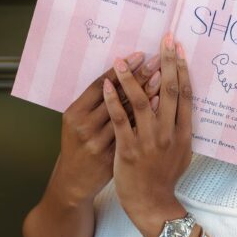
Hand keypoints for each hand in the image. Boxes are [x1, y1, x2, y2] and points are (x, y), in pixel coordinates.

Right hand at [58, 50, 162, 201]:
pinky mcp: (113, 156)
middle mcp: (85, 126)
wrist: (74, 182)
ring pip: (128, 114)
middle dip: (139, 76)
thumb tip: (120, 77)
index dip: (121, 69)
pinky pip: (134, 133)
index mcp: (74, 113)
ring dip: (147, 93)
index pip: (100, 84)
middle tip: (157, 59)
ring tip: (162, 76)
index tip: (139, 54)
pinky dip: (148, 118)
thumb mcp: (77, 122)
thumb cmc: (78, 146)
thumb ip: (94, 103)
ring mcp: (99, 143)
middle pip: (117, 96)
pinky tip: (160, 105)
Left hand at [102, 32, 192, 234]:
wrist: (152, 203)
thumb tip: (181, 102)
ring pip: (142, 102)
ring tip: (124, 58)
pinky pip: (120, 120)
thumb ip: (181, 128)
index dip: (182, 69)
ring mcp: (149, 142)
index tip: (178, 48)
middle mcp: (169, 134)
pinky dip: (114, 100)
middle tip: (164, 39)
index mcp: (184, 133)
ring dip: (132, 77)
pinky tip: (108, 84)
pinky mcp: (128, 149)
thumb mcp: (182, 152)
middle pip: (169, 92)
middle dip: (166, 62)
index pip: (185, 94)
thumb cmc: (165, 177)